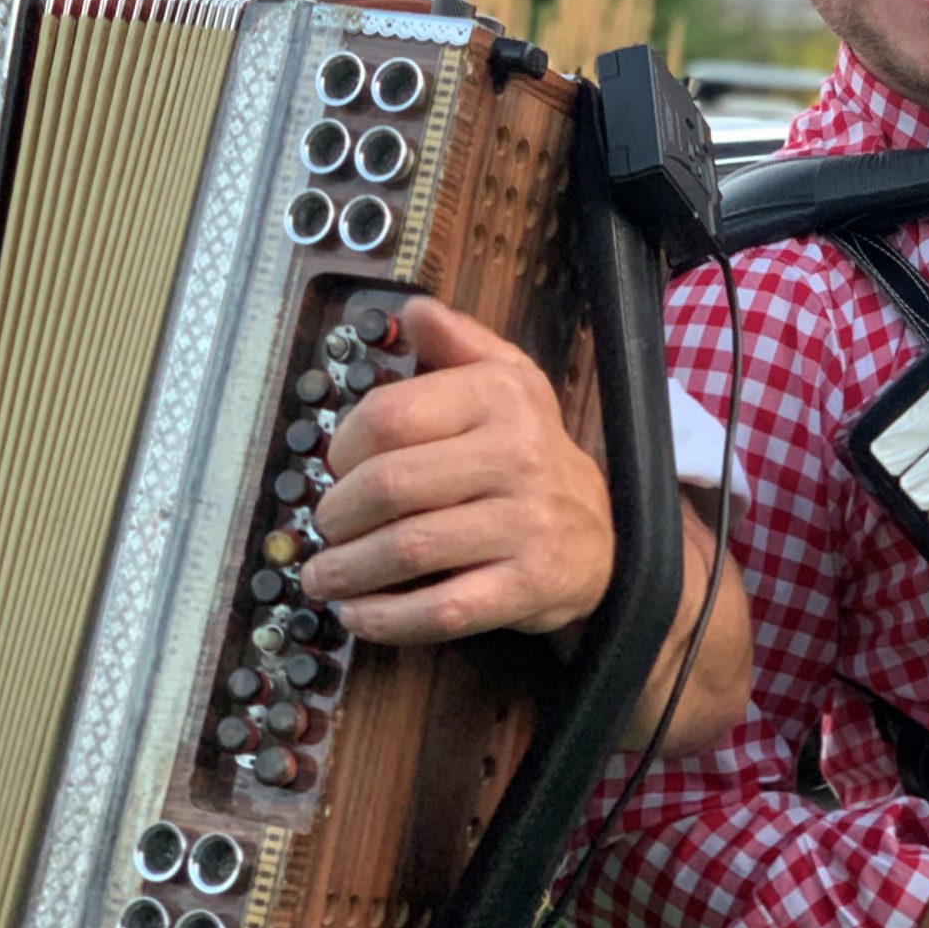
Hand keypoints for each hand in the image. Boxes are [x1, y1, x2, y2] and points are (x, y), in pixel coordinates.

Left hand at [301, 298, 612, 644]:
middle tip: (324, 527)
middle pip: (390, 486)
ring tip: (323, 574)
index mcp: (500, 397)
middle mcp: (518, 455)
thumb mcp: (508, 382)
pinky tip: (358, 613)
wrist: (605, 537)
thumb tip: (413, 310)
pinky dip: (386, 617)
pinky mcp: (527, 585)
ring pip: (408, 550)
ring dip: (348, 570)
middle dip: (337, 514)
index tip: (333, 467)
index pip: (390, 416)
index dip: (342, 446)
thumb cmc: (532, 456)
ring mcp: (525, 524)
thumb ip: (457, 343)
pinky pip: (441, 609)